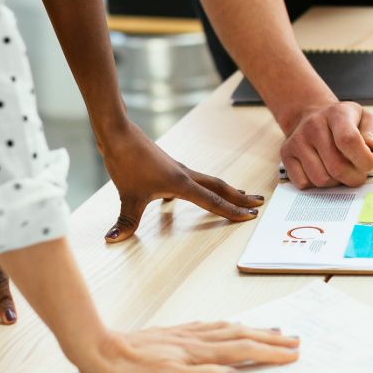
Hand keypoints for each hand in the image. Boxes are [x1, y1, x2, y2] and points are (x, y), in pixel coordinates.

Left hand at [79, 323, 299, 372]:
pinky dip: (230, 327)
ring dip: (255, 330)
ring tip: (274, 330)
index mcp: (199, 353)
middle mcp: (198, 340)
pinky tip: (231, 326)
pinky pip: (213, 327)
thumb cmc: (129, 372)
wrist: (99, 350)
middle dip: (270, 339)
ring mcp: (187, 334)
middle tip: (294, 340)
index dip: (270, 353)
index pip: (244, 351)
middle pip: (243, 336)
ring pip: (230, 329)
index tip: (293, 354)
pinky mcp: (175, 333)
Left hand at [98, 121, 264, 242]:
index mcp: (181, 184)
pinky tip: (197, 193)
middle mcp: (185, 175)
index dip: (233, 211)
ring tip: (240, 194)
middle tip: (259, 202)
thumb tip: (113, 239)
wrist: (118, 133)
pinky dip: (204, 188)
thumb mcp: (126, 195)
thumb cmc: (125, 161)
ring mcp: (178, 170)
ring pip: (210, 182)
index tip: (251, 216)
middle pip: (220, 187)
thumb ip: (126, 220)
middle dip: (240, 197)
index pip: (213, 201)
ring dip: (226, 190)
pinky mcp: (169, 167)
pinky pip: (194, 180)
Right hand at [280, 101, 372, 188]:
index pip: (349, 141)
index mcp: (337, 113)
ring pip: (321, 179)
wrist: (313, 116)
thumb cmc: (345, 122)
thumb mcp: (365, 120)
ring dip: (336, 182)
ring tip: (341, 170)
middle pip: (337, 166)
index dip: (364, 160)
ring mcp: (297, 140)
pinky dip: (317, 185)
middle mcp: (313, 125)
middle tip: (360, 174)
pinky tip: (324, 171)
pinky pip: (304, 183)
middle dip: (354, 177)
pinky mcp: (286, 155)